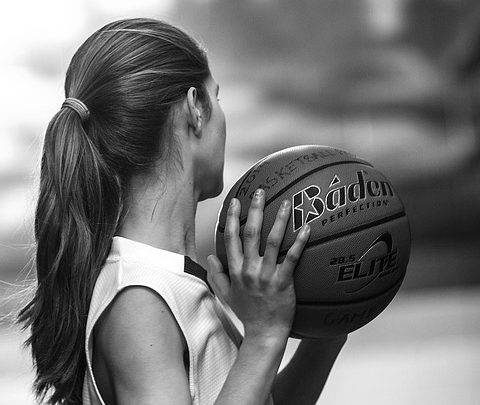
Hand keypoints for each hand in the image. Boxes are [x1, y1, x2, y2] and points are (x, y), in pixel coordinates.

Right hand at [207, 188, 310, 341]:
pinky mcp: (283, 282)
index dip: (232, 217)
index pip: (231, 238)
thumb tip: (210, 256)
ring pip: (272, 241)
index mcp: (235, 270)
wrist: (263, 333)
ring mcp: (266, 275)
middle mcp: (248, 269)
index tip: (236, 200)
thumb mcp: (225, 295)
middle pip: (251, 233)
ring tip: (287, 202)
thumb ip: (216, 275)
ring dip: (279, 219)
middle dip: (254, 209)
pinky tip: (307, 228)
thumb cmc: (246, 313)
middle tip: (260, 191)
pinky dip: (299, 242)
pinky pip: (292, 258)